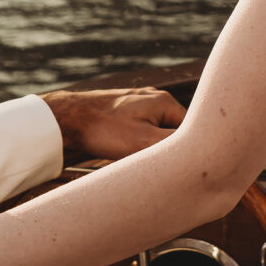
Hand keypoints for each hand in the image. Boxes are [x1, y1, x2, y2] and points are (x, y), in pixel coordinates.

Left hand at [43, 85, 185, 161]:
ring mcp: (138, 105)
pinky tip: (124, 153)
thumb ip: (174, 147)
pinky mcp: (124, 113)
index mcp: (165, 102)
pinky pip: (142, 132)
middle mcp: (154, 99)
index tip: (177, 166)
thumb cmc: (103, 130)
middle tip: (152, 163)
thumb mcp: (143, 143)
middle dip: (166, 151)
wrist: (65, 119)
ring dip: (150, 149)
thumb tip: (200, 154)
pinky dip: (137, 145)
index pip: (192, 131)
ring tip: (133, 156)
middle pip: (175, 132)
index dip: (186, 151)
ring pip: (156, 134)